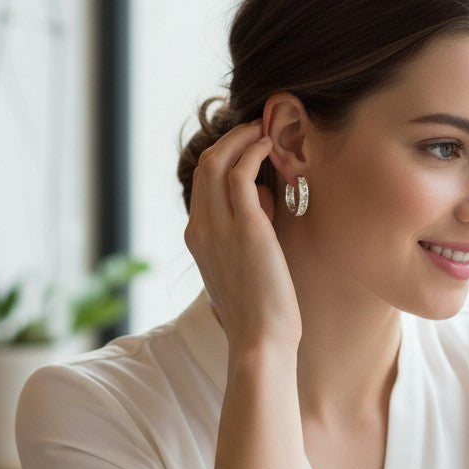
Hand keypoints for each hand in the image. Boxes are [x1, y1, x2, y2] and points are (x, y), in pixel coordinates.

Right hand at [184, 121, 301, 352]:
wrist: (259, 341)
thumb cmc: (260, 313)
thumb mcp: (244, 267)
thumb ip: (247, 233)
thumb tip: (264, 201)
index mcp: (198, 239)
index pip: (202, 184)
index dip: (223, 157)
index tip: (246, 146)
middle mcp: (200, 228)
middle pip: (205, 164)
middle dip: (230, 139)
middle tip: (255, 127)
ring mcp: (219, 227)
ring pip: (219, 162)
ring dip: (243, 138)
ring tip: (266, 129)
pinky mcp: (246, 227)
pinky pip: (241, 173)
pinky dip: (254, 152)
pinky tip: (270, 146)